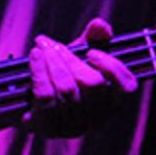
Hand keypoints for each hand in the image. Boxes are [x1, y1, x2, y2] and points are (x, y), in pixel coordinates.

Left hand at [26, 18, 137, 137]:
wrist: (28, 102)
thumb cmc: (60, 76)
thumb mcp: (78, 56)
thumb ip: (92, 39)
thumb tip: (101, 26)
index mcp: (111, 101)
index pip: (127, 87)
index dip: (112, 68)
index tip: (92, 52)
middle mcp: (97, 117)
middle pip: (93, 84)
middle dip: (71, 58)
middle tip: (51, 44)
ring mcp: (74, 126)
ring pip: (67, 89)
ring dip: (51, 61)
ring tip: (41, 46)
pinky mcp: (50, 128)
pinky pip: (46, 96)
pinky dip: (38, 71)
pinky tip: (34, 56)